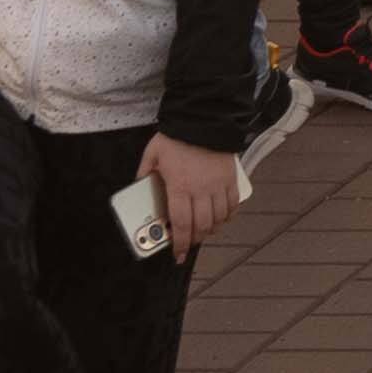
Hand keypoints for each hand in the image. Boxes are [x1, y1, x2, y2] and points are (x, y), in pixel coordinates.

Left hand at [138, 135, 245, 263]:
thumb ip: (144, 174)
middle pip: (201, 226)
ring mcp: (218, 185)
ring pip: (218, 219)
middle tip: (188, 243)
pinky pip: (232, 205)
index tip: (177, 254)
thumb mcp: (152, 154)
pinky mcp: (231, 179)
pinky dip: (227, 216)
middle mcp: (201, 190)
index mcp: (180, 186)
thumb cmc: (177, 137)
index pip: (180, 224)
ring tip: (203, 231)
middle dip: (194, 239)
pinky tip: (221, 218)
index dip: (179, 243)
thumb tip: (139, 187)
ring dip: (211, 230)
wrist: (204, 119)